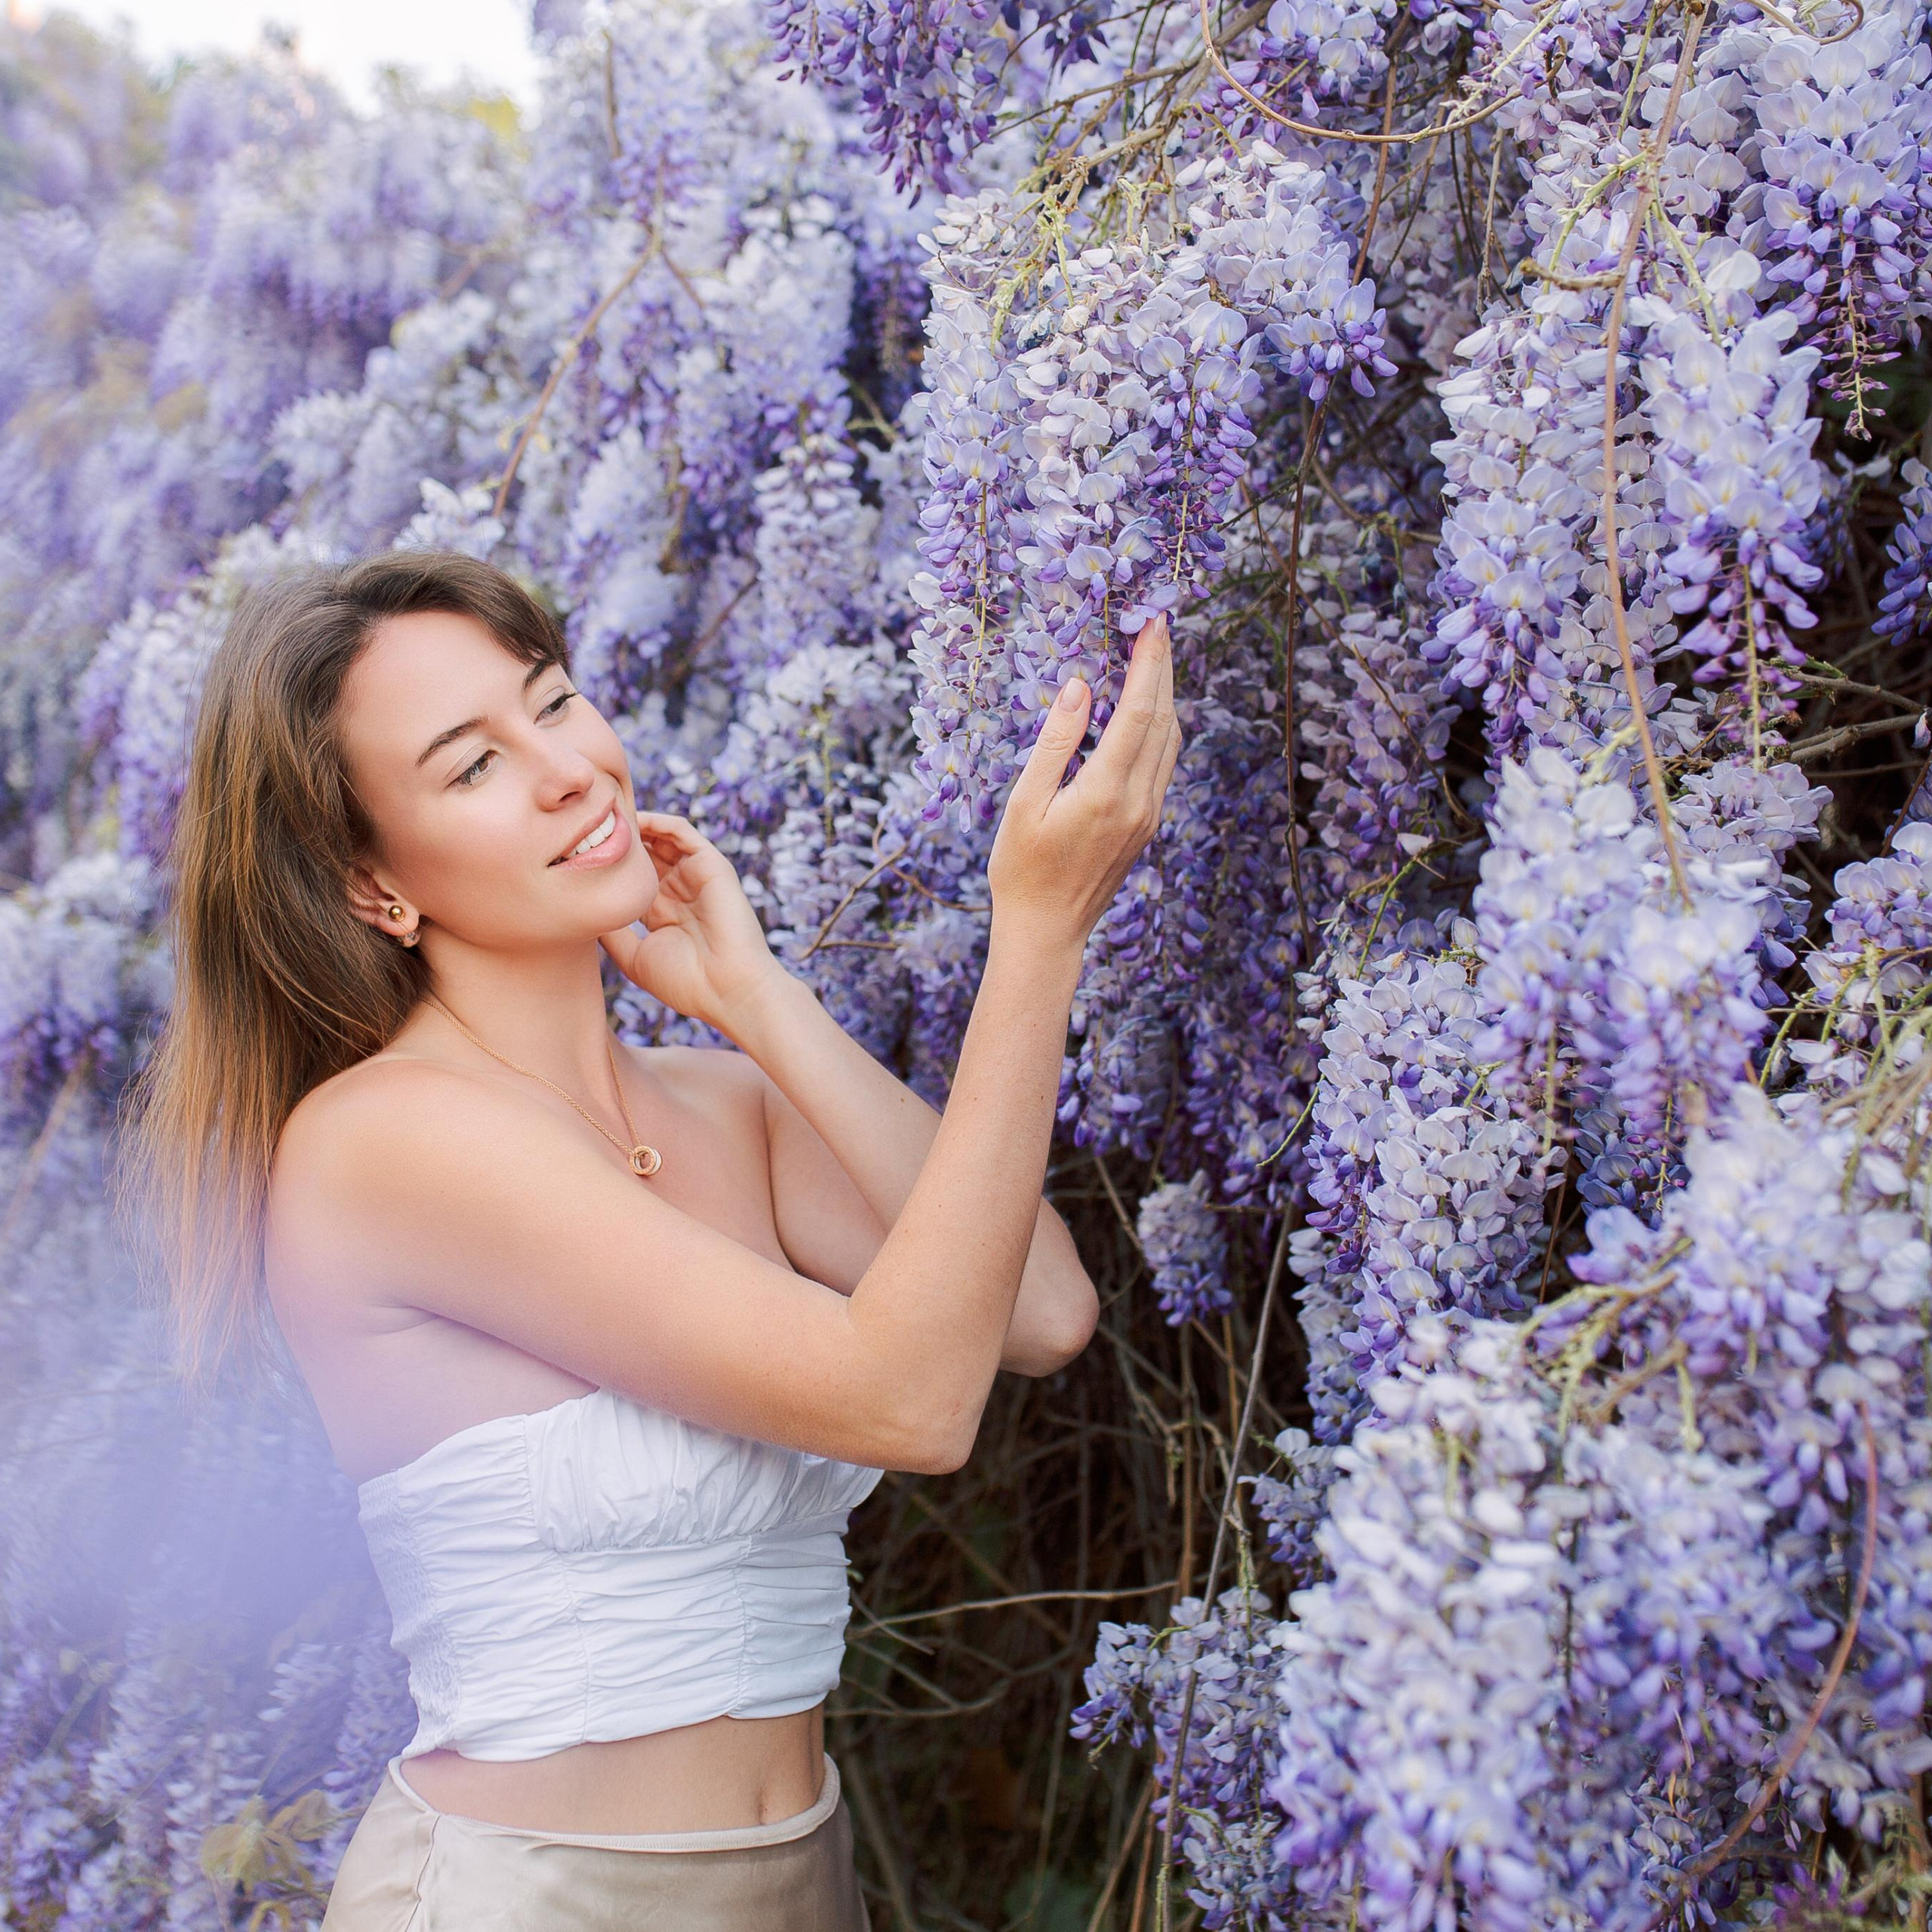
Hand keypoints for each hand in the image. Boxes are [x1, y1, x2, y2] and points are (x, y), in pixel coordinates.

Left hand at [598, 812, 782, 1030]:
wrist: (727, 990)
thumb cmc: (684, 982)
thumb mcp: (634, 957)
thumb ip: (611, 932)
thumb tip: (582, 909)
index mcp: (661, 914)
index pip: (631, 878)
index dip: (605, 865)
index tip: (572, 854)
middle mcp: (678, 891)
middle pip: (644, 853)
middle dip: (616, 839)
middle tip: (581, 825)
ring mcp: (695, 876)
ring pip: (660, 837)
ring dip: (633, 825)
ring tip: (602, 815)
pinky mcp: (710, 864)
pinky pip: (681, 831)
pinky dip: (656, 820)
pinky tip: (630, 818)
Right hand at [986, 615, 1180, 956]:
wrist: (1046, 931)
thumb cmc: (1021, 869)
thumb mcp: (1025, 802)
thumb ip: (1055, 742)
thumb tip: (1081, 687)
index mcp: (1107, 792)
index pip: (1140, 712)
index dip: (1150, 663)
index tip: (1155, 622)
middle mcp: (1139, 801)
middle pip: (1165, 720)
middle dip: (1164, 669)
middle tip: (1159, 625)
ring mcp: (1149, 815)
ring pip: (1170, 742)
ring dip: (1166, 696)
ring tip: (1154, 658)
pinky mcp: (1147, 824)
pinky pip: (1163, 764)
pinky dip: (1160, 727)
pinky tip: (1145, 710)